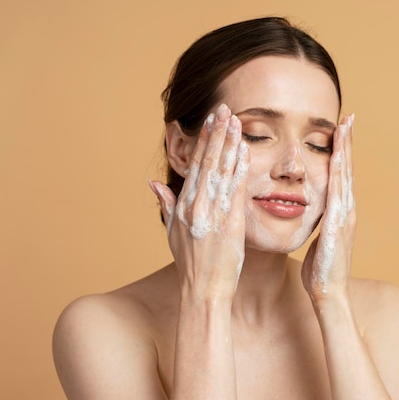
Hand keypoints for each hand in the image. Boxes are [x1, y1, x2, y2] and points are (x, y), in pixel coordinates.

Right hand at [150, 104, 249, 300]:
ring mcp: (213, 214)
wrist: (204, 290)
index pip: (195, 165)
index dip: (203, 141)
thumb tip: (154, 183)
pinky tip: (245, 151)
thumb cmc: (190, 263)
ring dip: (230, 144)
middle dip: (217, 133)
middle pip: (208, 162)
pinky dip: (240, 169)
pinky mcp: (230, 224)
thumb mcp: (172, 232)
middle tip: (224, 108)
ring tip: (236, 122)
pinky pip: (236, 191)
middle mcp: (196, 205)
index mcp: (183, 205)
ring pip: (222, 171)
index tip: (210, 120)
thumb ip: (166, 204)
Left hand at [301, 114, 355, 301]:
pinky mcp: (338, 224)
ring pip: (345, 176)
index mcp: (339, 212)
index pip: (340, 175)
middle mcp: (346, 210)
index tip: (339, 130)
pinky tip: (337, 157)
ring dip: (346, 150)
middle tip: (348, 117)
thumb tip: (310, 214)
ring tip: (346, 126)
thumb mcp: (317, 239)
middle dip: (347, 143)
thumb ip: (317, 223)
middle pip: (347, 169)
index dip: (341, 152)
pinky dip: (339, 173)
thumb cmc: (318, 269)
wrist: (327, 292)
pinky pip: (338, 193)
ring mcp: (345, 216)